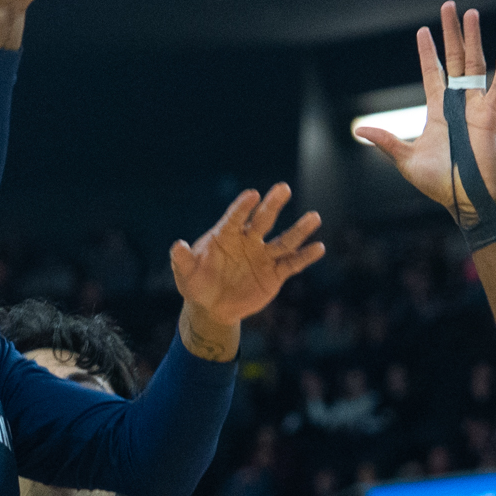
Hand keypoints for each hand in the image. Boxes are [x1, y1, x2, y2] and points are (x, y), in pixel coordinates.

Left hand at [168, 184, 322, 357]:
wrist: (212, 307)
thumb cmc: (197, 285)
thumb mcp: (186, 274)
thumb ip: (182, 260)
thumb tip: (177, 246)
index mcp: (226, 235)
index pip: (235, 217)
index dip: (243, 206)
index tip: (252, 194)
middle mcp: (248, 241)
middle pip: (263, 220)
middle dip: (272, 204)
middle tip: (282, 188)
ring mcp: (263, 256)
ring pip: (284, 240)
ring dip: (299, 229)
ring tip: (314, 217)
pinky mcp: (275, 274)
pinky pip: (292, 264)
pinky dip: (305, 256)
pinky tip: (318, 248)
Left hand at [356, 1, 495, 222]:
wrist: (464, 200)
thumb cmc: (438, 182)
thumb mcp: (405, 160)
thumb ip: (387, 142)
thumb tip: (360, 131)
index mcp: (437, 110)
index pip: (432, 73)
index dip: (428, 52)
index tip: (422, 31)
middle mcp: (457, 103)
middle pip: (455, 60)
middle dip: (451, 33)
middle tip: (450, 6)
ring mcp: (475, 108)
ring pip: (476, 66)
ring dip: (474, 40)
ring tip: (471, 14)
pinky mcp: (491, 118)